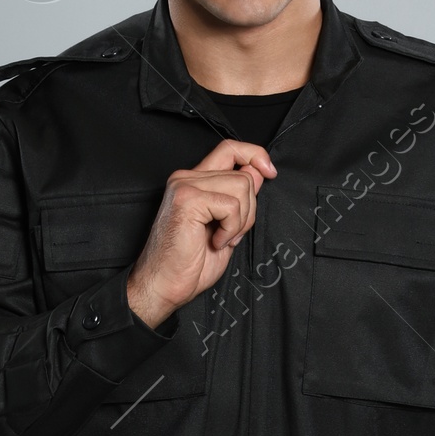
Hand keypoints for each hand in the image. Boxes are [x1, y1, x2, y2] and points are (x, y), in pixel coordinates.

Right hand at [126, 140, 276, 328]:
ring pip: (242, 186)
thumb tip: (259, 171)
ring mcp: (185, 186)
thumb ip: (239, 197)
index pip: (230, 149)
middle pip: (243, 174)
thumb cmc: (190, 264)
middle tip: (231, 234)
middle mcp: (187, 177)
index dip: (255, 154)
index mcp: (195, 181)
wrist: (164, 286)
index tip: (270, 172)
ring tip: (222, 238)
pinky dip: (231, 228)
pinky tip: (215, 242)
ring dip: (241, 220)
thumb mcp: (226, 226)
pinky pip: (231, 206)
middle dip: (249, 209)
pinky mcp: (188, 200)